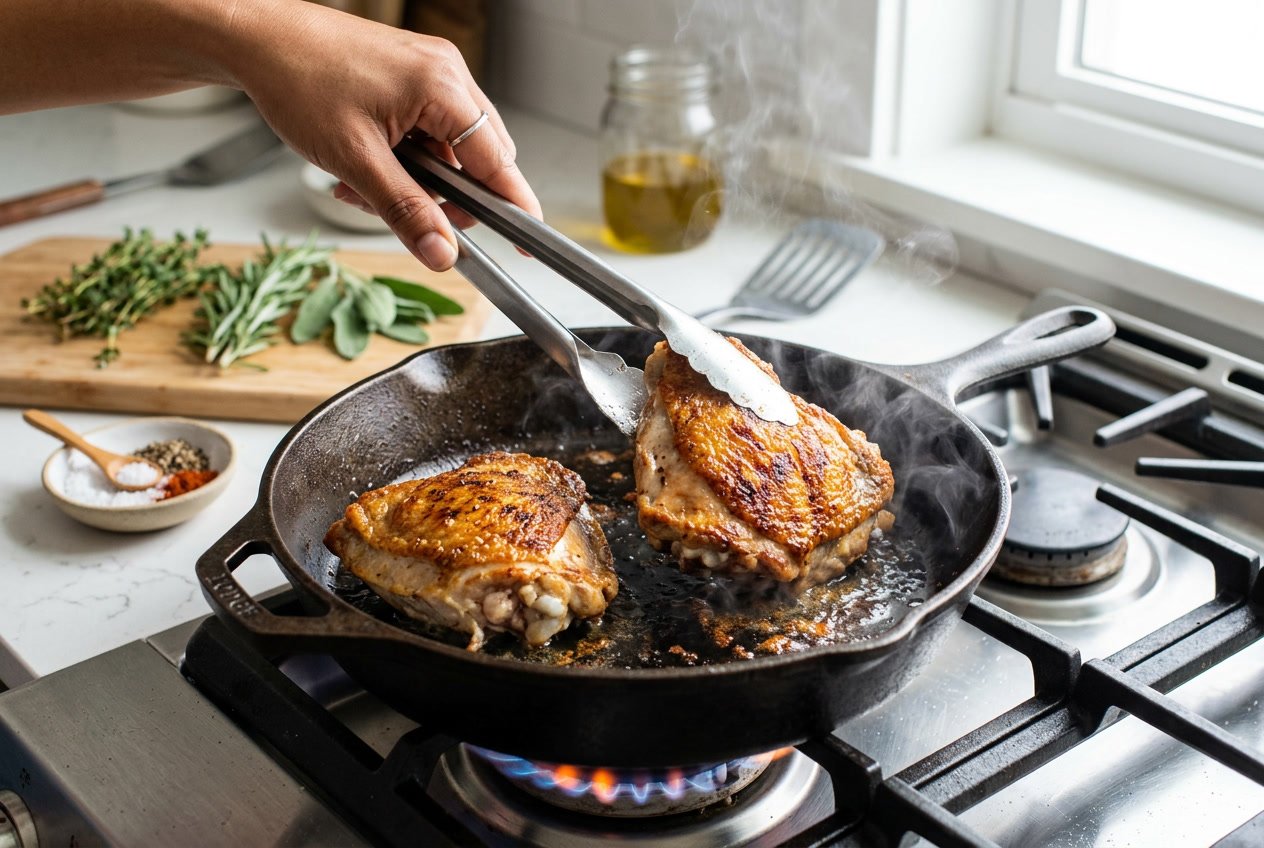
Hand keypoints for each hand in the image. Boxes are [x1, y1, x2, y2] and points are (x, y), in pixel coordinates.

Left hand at [228, 1, 540, 270]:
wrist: (257, 38)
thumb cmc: (299, 81)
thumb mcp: (354, 160)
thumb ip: (405, 211)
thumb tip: (442, 253)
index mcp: (443, 87)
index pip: (499, 161)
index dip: (513, 207)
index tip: (529, 242)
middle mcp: (447, 73)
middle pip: (478, 158)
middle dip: (443, 197)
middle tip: (400, 211)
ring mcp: (430, 71)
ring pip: (448, 151)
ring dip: (415, 180)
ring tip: (362, 183)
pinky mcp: (411, 75)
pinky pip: (428, 131)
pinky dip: (403, 158)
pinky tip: (366, 164)